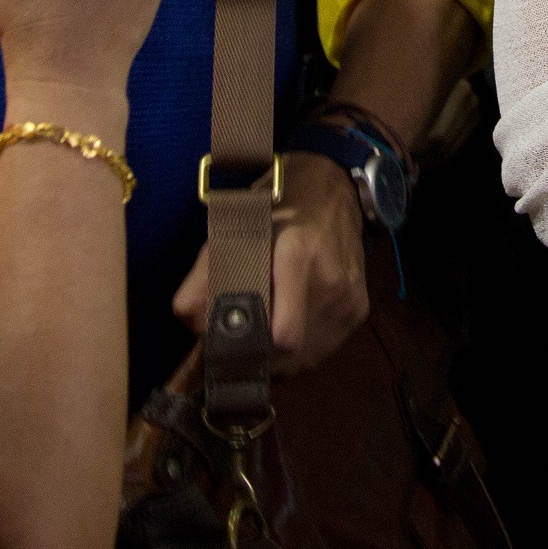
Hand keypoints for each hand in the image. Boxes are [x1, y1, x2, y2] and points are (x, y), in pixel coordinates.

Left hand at [172, 151, 369, 371]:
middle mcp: (329, 282)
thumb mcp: (235, 226)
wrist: (334, 189)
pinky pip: (322, 351)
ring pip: (305, 359)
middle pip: (288, 354)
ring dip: (280, 355)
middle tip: (240, 338)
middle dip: (260, 354)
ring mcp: (348, 299)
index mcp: (297, 256)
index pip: (283, 335)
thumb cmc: (278, 204)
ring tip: (264, 328)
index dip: (250, 349)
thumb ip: (207, 272)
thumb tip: (187, 317)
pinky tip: (289, 323)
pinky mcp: (359, 310)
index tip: (226, 344)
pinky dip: (301, 349)